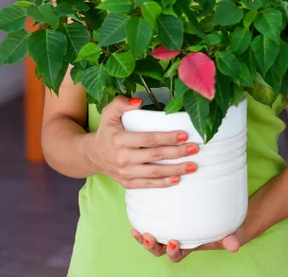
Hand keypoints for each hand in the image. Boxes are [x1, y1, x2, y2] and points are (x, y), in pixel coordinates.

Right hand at [84, 96, 199, 187]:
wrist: (92, 155)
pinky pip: (147, 185)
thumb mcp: (108, 112)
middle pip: (155, 156)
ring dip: (176, 170)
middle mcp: (123, 158)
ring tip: (193, 165)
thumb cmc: (106, 130)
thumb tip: (139, 101)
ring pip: (155, 173)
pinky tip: (177, 179)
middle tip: (195, 148)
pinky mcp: (127, 183)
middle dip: (177, 152)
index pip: (148, 139)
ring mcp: (125, 173)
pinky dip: (163, 184)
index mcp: (120, 139)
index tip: (184, 134)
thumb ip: (121, 103)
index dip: (167, 137)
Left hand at [130, 228, 241, 263]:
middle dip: (153, 246)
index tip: (173, 242)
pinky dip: (142, 223)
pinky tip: (135, 220)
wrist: (223, 216)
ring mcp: (169, 229)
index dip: (172, 252)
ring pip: (152, 239)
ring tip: (139, 232)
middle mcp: (176, 240)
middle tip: (151, 237)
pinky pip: (151, 223)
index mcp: (188, 246)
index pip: (176, 255)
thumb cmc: (223, 228)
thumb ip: (229, 240)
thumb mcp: (227, 233)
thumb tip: (235, 246)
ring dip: (144, 238)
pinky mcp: (165, 217)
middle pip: (159, 250)